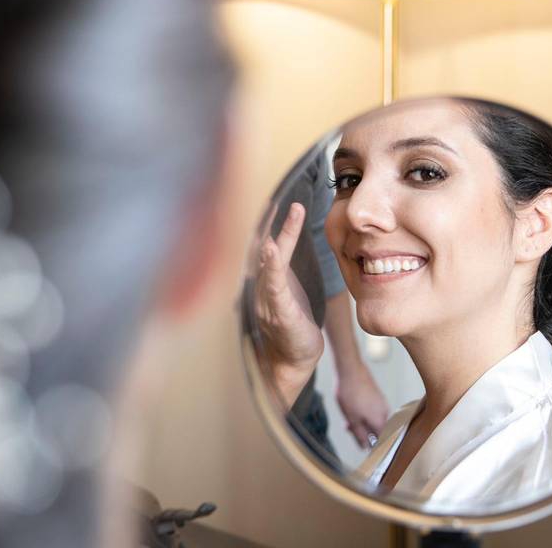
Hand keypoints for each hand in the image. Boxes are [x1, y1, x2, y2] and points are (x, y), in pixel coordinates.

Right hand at [254, 202, 323, 406]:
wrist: (291, 362)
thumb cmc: (291, 326)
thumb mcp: (288, 291)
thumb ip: (281, 269)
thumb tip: (278, 242)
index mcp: (268, 279)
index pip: (267, 242)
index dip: (269, 220)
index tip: (273, 194)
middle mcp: (262, 285)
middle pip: (260, 245)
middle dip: (263, 219)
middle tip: (268, 190)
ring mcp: (268, 298)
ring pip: (266, 260)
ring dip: (270, 233)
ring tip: (272, 209)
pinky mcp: (279, 312)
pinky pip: (274, 286)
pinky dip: (271, 266)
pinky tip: (271, 249)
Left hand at [336, 365, 388, 448]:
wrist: (350, 369)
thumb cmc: (350, 393)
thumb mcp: (352, 419)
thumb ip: (360, 434)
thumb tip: (365, 446)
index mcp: (380, 420)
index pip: (380, 440)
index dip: (370, 444)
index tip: (360, 443)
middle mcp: (385, 412)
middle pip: (377, 429)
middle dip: (363, 431)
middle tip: (349, 428)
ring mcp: (382, 402)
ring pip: (373, 419)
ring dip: (362, 421)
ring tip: (348, 416)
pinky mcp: (378, 395)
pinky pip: (373, 409)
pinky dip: (364, 412)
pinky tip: (352, 407)